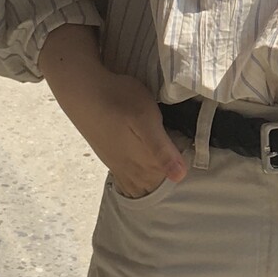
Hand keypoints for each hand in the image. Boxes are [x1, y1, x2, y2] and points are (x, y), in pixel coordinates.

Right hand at [39, 26, 188, 197]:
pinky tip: (146, 167)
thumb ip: (161, 150)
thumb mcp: (146, 119)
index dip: (185, 175)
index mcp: (145, 164)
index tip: (195, 163)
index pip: (171, 183)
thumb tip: (180, 177)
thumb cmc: (118, 99)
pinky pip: (129, 179)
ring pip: (143, 184)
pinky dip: (141, 178)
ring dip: (155, 181)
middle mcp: (132, 170)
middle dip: (171, 181)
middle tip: (184, 163)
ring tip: (166, 166)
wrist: (82, 89)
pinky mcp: (111, 158)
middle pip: (157, 187)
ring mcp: (120, 166)